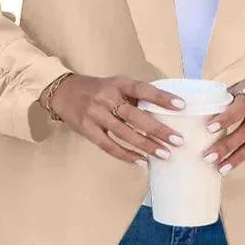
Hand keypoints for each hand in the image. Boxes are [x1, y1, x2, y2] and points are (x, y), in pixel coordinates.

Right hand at [41, 74, 187, 166]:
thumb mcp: (116, 84)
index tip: (181, 106)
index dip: (162, 98)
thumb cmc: (98, 89)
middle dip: (158, 130)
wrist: (63, 91)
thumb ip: (135, 96)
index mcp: (118, 84)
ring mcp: (96, 115)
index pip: (143, 90)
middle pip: (136, 116)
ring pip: (125, 133)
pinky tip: (141, 161)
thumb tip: (164, 110)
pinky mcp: (87, 129)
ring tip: (164, 154)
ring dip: (146, 145)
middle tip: (177, 140)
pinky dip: (126, 154)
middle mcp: (107, 98)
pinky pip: (109, 145)